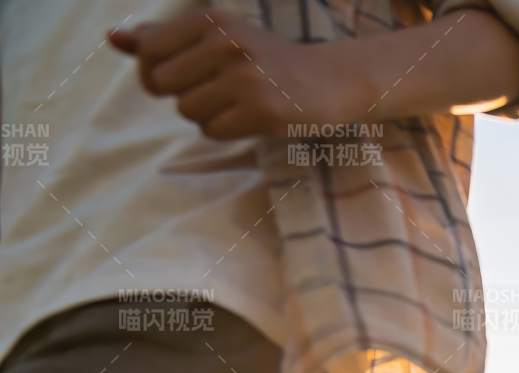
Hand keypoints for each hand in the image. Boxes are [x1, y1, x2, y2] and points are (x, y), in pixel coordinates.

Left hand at [109, 11, 371, 139]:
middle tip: (221, 91)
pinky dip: (228, 130)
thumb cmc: (265, 60)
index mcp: (209, 20)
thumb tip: (113, 39)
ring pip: (188, 111)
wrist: (330, 80)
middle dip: (186, 95)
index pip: (148, 56)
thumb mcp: (216, 38)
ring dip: (208, 115)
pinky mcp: (262, 110)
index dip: (158, 75)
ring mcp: (244, 77)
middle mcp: (225, 43)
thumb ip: (162, 39)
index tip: (185, 77)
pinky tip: (252, 117)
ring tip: (239, 103)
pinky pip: (213, 131)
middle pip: (165, 87)